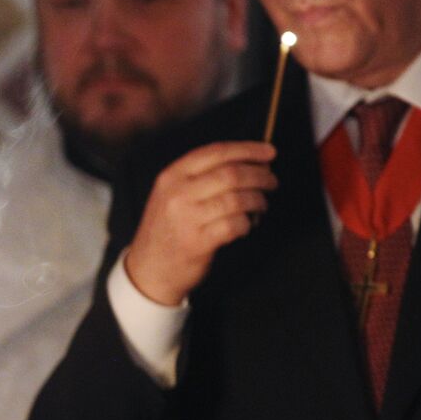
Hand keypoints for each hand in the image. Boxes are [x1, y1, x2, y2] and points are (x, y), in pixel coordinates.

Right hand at [125, 142, 276, 305]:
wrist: (148, 270)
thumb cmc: (167, 229)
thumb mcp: (171, 194)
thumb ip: (201, 177)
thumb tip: (250, 164)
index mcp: (172, 176)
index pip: (216, 153)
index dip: (247, 149)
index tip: (269, 152)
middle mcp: (178, 193)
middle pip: (231, 174)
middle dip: (259, 176)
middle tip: (271, 182)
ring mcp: (187, 218)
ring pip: (237, 199)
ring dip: (258, 201)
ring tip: (261, 206)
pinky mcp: (198, 242)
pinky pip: (235, 225)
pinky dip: (247, 224)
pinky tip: (245, 226)